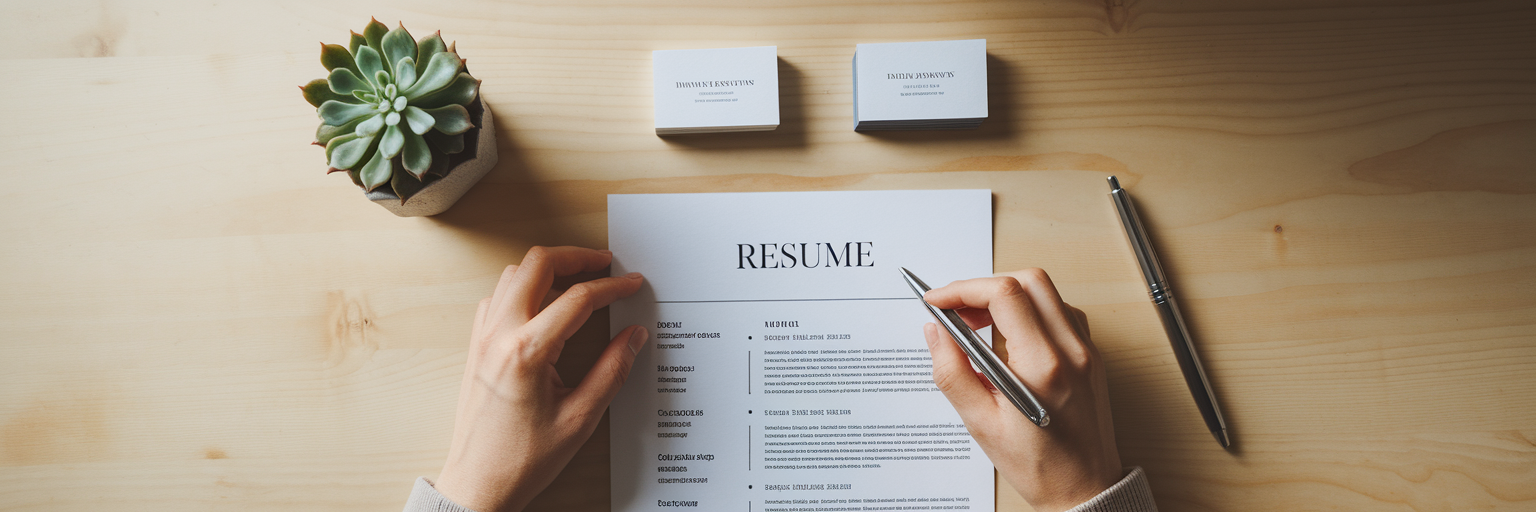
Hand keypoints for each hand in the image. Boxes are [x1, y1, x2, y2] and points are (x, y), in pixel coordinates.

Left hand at [434, 246, 647, 511]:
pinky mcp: (476, 347)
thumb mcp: (580, 418)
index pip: (578, 299)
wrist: (478, 484)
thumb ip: (612, 371)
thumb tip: (633, 338)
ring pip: (513, 275)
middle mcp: (499, 335)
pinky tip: (544, 306)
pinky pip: (497, 298)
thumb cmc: (522, 460)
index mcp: (527, 351)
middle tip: (603, 264)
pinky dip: (524, 288)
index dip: (612, 287)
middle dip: (576, 257)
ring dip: (547, 269)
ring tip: (578, 280)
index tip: (632, 285)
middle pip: (537, 265)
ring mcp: (482, 338)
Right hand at [922, 269, 1120, 511]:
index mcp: (1043, 367)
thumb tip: (936, 331)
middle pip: (1028, 280)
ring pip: (1047, 292)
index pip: (1005, 295)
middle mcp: (1071, 351)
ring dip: (1008, 296)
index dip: (964, 289)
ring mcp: (1086, 351)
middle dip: (984, 287)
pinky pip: (1060, 312)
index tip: (939, 301)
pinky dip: (1030, 311)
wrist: (1084, 489)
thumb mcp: (980, 422)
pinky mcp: (1091, 356)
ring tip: (979, 325)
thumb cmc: (1038, 465)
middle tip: (958, 311)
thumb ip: (952, 371)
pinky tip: (1010, 338)